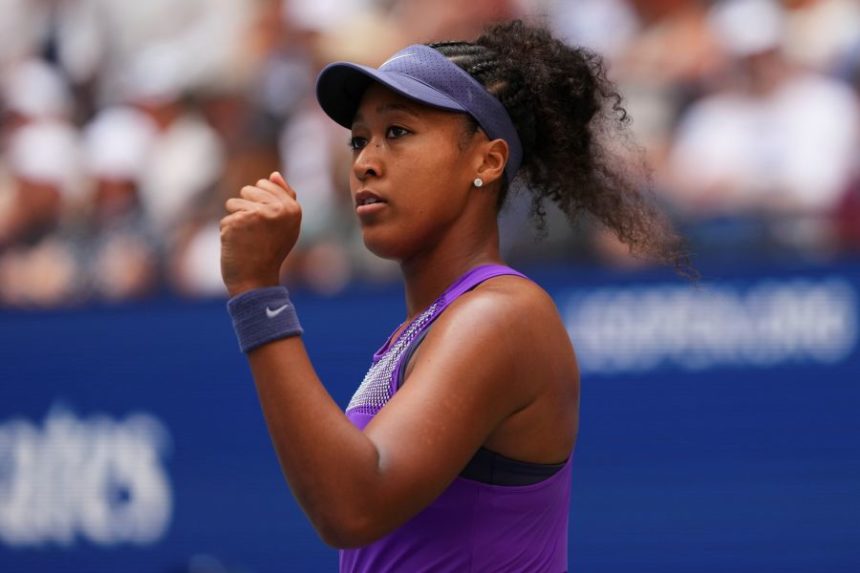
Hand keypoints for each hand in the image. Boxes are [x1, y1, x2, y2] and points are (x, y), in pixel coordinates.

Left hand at [220, 172, 301, 296]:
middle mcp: (277, 209)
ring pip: (233, 203)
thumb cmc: (270, 251)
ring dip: (235, 220)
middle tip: (256, 233)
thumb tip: (274, 174)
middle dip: (247, 208)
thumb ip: (284, 198)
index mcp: (293, 208)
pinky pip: (225, 219)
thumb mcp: (286, 225)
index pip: (265, 184)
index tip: (268, 223)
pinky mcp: (236, 223)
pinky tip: (238, 246)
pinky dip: (228, 233)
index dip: (261, 202)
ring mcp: (256, 215)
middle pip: (248, 190)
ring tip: (247, 239)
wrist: (256, 280)